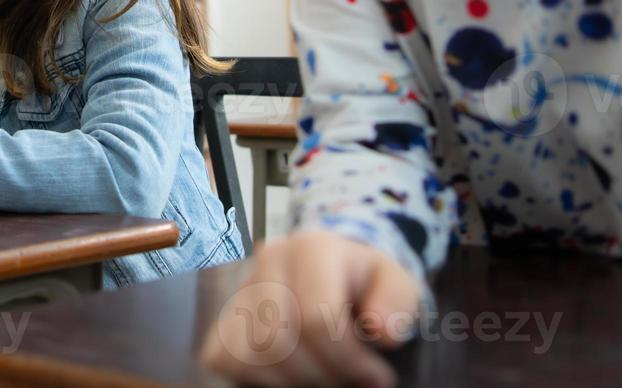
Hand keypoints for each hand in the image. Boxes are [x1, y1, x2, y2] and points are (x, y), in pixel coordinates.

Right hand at [200, 230, 419, 387]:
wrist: (335, 276)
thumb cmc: (366, 285)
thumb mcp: (397, 285)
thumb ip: (398, 302)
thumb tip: (382, 331)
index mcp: (312, 247)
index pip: (314, 318)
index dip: (347, 359)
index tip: (376, 376)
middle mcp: (269, 260)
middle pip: (277, 340)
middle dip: (322, 374)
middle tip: (352, 380)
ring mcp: (241, 289)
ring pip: (252, 355)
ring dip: (295, 380)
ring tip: (327, 375)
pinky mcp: (223, 321)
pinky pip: (228, 359)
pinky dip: (262, 378)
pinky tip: (295, 372)